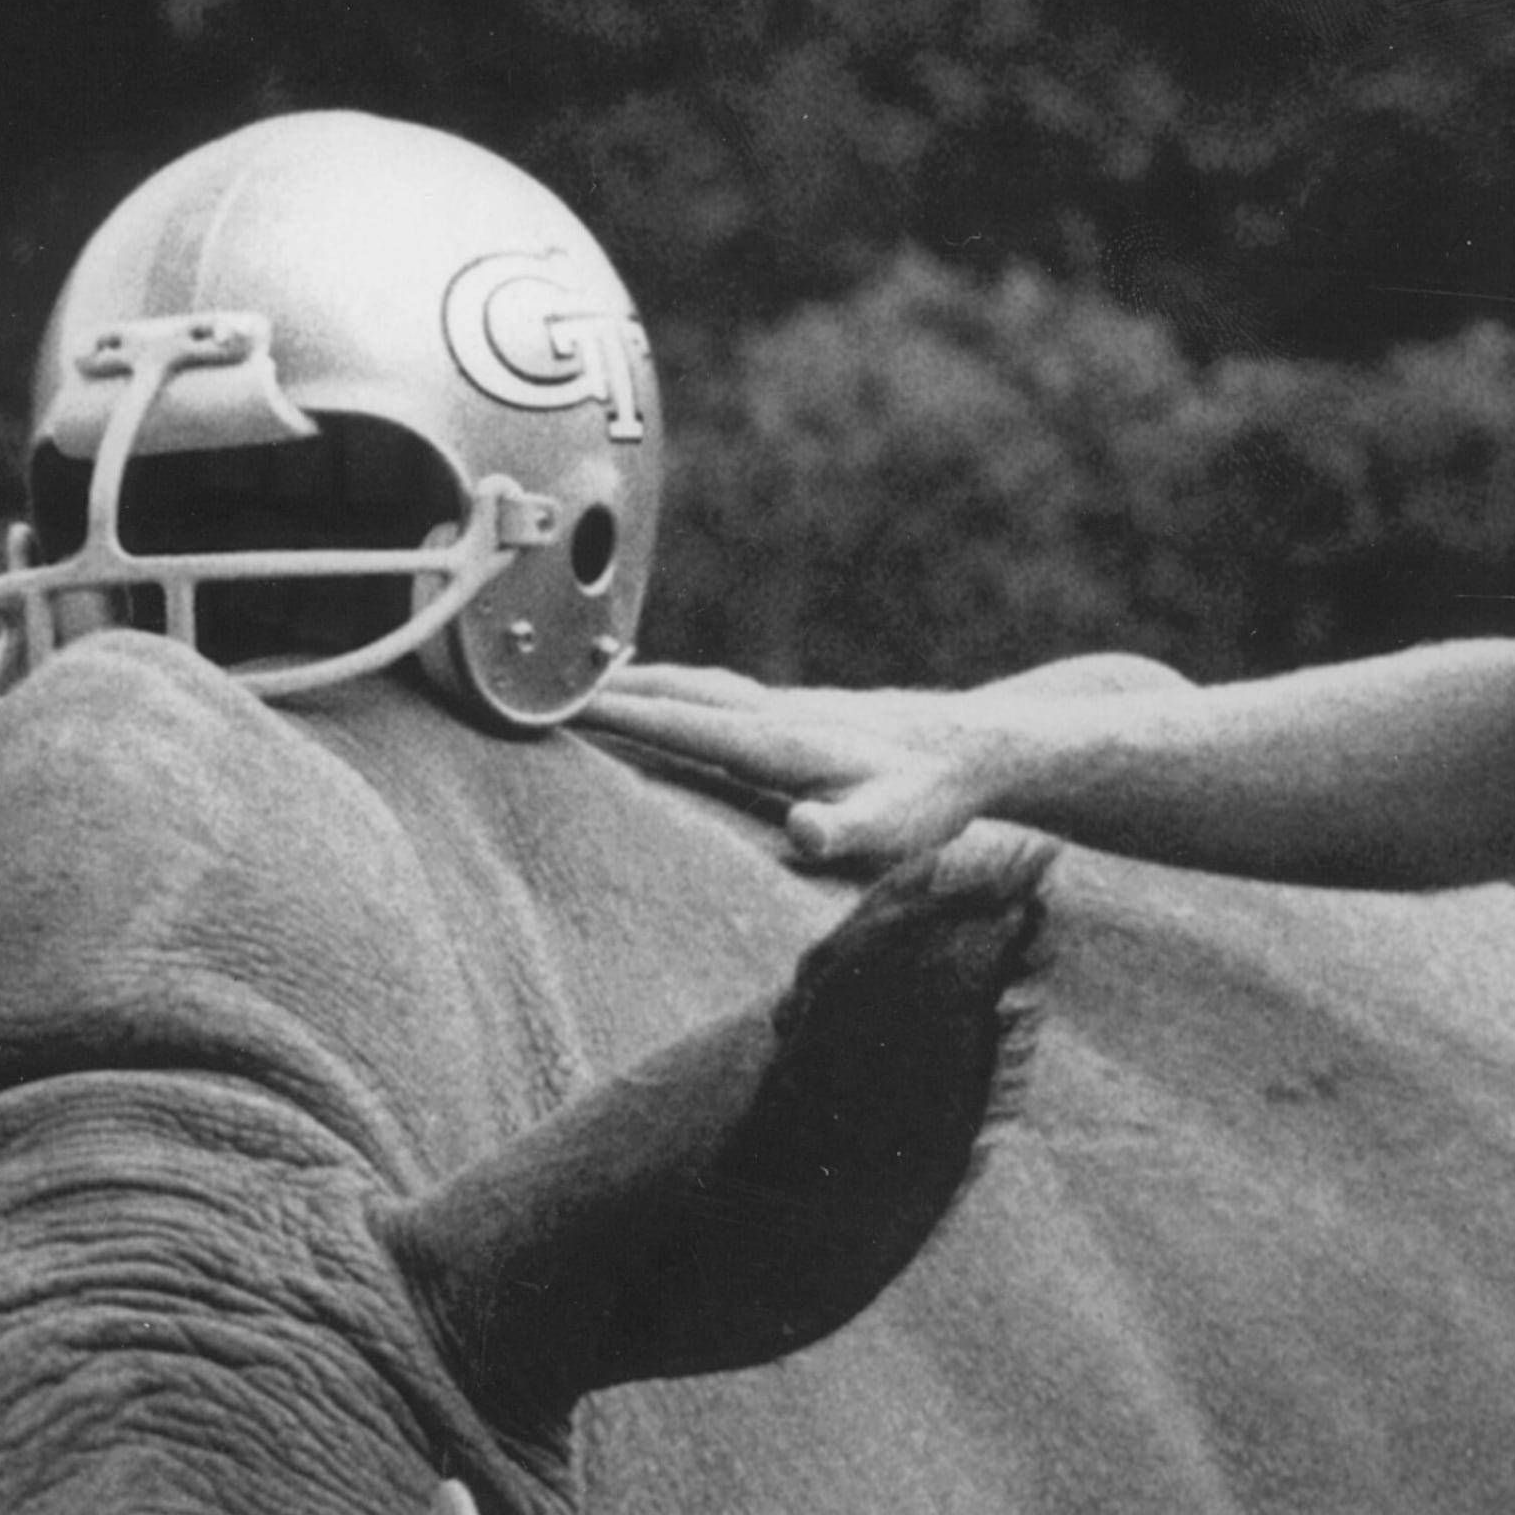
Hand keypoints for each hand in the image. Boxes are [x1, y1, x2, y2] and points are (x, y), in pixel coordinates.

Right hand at [576, 661, 996, 862]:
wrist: (978, 750)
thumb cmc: (932, 799)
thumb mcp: (893, 829)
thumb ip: (845, 832)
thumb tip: (804, 829)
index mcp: (777, 741)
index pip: (678, 723)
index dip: (613, 715)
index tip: (551, 709)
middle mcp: (771, 713)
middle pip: (671, 693)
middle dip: (603, 690)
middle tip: (536, 687)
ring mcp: (782, 707)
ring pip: (691, 686)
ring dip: (635, 683)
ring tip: (579, 685)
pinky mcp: (796, 712)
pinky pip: (715, 693)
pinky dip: (673, 689)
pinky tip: (665, 695)